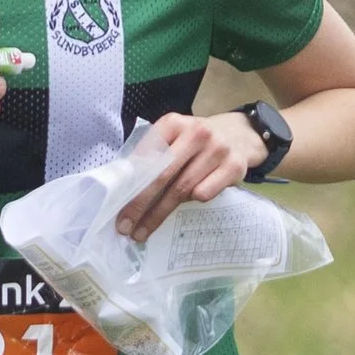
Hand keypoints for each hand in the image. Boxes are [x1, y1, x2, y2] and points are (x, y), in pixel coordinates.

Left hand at [113, 109, 266, 241]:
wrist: (239, 135)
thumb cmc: (195, 142)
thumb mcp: (173, 138)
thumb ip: (152, 156)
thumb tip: (123, 189)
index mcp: (174, 123)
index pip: (146, 155)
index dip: (130, 182)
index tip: (116, 205)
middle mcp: (197, 132)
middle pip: (162, 175)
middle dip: (140, 204)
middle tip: (125, 226)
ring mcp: (218, 149)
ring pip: (182, 189)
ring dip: (159, 214)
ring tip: (143, 230)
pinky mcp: (234, 166)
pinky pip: (205, 194)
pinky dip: (191, 203)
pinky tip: (182, 208)